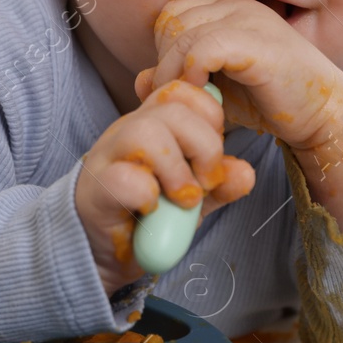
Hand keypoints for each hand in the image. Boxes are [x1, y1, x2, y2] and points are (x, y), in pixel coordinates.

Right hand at [74, 79, 254, 294]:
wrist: (98, 251)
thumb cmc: (142, 217)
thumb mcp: (192, 199)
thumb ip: (218, 186)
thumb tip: (246, 173)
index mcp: (153, 126)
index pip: (184, 91)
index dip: (209, 117)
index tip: (213, 157)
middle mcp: (129, 132)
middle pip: (172, 107)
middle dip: (204, 146)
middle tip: (205, 184)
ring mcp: (109, 157)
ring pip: (145, 133)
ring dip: (176, 170)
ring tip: (183, 200)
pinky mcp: (97, 190)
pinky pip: (125, 177)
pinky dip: (148, 195)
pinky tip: (152, 211)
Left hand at [136, 0, 342, 228]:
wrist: (324, 115)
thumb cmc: (271, 102)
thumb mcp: (216, 90)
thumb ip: (181, 80)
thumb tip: (139, 81)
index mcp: (230, 9)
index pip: (172, 14)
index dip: (164, 49)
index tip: (175, 84)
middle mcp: (239, 6)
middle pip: (171, 19)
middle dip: (165, 59)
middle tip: (178, 95)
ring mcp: (251, 20)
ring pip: (183, 33)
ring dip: (173, 72)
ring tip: (185, 101)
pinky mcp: (258, 43)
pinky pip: (203, 47)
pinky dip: (191, 71)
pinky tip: (201, 93)